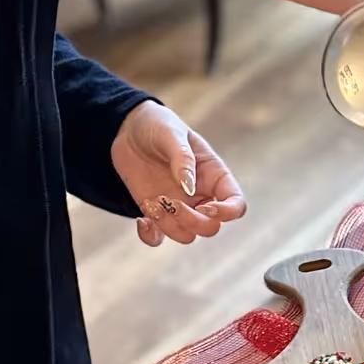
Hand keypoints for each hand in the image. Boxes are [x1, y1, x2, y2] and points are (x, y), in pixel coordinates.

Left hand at [111, 102, 247, 248]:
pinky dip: (151, 237)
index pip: (236, 204)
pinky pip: (159, 237)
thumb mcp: (171, 133)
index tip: (204, 206)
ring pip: (186, 235)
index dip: (226, 212)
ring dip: (169, 225)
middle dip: (192, 222)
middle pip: (210, 227)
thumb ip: (182, 159)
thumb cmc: (158, 125)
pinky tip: (142, 220)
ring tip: (153, 201)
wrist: (128, 129)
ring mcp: (178, 206)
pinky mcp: (155, 212)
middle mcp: (199, 195)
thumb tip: (189, 188)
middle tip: (171, 204)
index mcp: (214, 175)